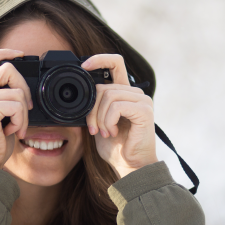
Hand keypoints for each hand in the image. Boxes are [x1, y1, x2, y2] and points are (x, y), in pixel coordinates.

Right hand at [0, 49, 32, 168]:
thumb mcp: (1, 115)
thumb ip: (6, 97)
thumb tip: (25, 88)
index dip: (4, 51)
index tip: (21, 54)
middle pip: (8, 68)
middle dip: (25, 88)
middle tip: (25, 109)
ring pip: (17, 92)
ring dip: (23, 114)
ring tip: (14, 128)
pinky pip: (17, 105)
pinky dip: (20, 121)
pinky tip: (10, 132)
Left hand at [82, 54, 157, 177]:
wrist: (130, 165)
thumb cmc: (116, 147)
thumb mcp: (99, 122)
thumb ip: (94, 106)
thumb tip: (80, 94)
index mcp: (125, 93)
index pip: (115, 63)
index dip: (99, 59)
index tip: (83, 66)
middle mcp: (135, 93)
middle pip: (103, 87)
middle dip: (91, 110)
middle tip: (93, 129)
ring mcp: (142, 100)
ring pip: (108, 96)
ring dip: (99, 118)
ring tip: (105, 132)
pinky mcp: (145, 110)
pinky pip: (117, 107)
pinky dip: (108, 121)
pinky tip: (113, 132)